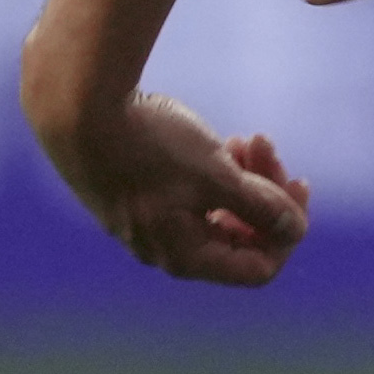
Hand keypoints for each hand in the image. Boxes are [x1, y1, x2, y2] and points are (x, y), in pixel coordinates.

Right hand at [36, 82, 311, 287]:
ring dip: (242, 175)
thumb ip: (262, 208)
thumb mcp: (218, 176)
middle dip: (265, 193)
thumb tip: (295, 231)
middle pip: (238, 234)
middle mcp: (162, 249)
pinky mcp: (133, 193)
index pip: (259, 267)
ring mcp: (144, 222)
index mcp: (185, 257)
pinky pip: (189, 193)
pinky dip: (212, 169)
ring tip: (246, 138)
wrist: (76, 106)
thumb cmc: (149, 145)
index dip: (287, 232)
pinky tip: (220, 140)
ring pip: (215, 208)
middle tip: (265, 145)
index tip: (297, 184)